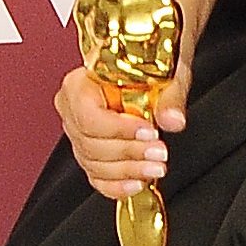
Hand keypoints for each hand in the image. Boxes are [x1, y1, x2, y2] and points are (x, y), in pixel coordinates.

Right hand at [55, 66, 191, 198]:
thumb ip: (171, 95)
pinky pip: (96, 177)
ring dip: (128, 170)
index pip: (88, 115)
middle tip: (159, 152)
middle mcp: (72, 109)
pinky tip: (137, 183)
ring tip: (156, 167)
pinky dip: (117, 185)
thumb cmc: (155, 60)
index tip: (148, 130)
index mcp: (80, 83)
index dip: (118, 128)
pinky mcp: (90, 153)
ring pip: (93, 163)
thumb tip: (173, 120)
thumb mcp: (169, 70)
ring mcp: (79, 134)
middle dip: (129, 152)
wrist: (155, 62)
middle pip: (90, 143)